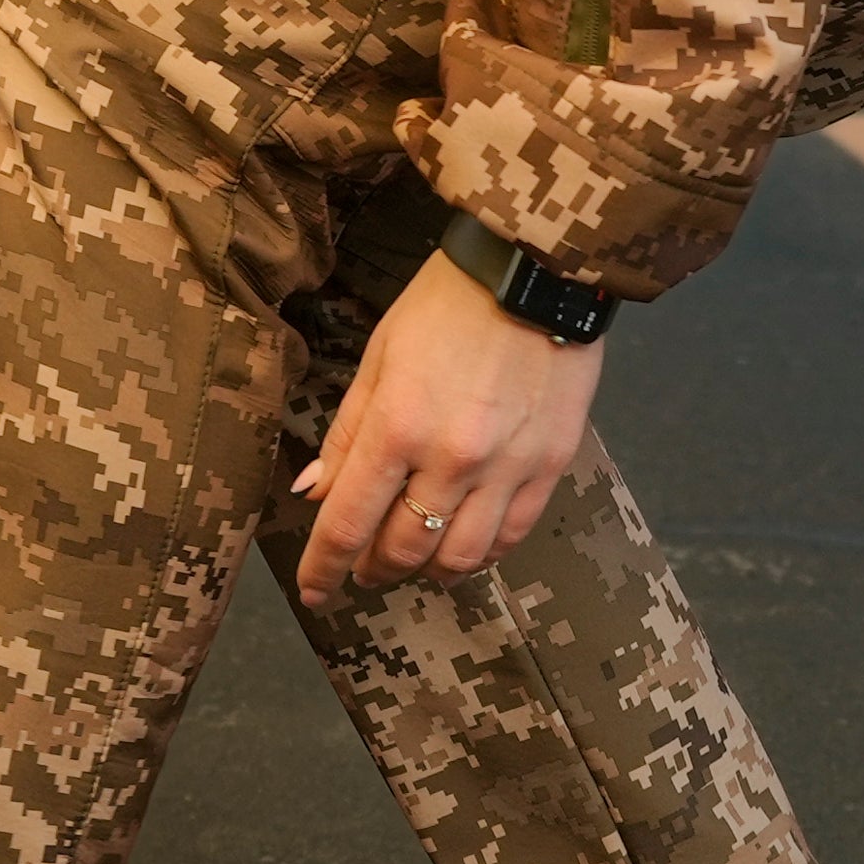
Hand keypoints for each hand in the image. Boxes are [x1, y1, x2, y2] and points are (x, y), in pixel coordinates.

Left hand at [290, 250, 602, 608]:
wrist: (534, 272)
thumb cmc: (445, 306)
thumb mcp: (379, 357)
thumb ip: (347, 433)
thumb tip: (314, 494)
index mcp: (398, 425)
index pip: (348, 523)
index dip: (323, 568)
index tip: (313, 591)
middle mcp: (452, 457)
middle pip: (404, 549)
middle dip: (373, 568)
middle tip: (363, 565)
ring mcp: (507, 467)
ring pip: (460, 558)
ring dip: (427, 568)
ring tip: (413, 556)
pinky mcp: (550, 466)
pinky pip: (511, 536)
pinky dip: (481, 552)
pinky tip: (464, 541)